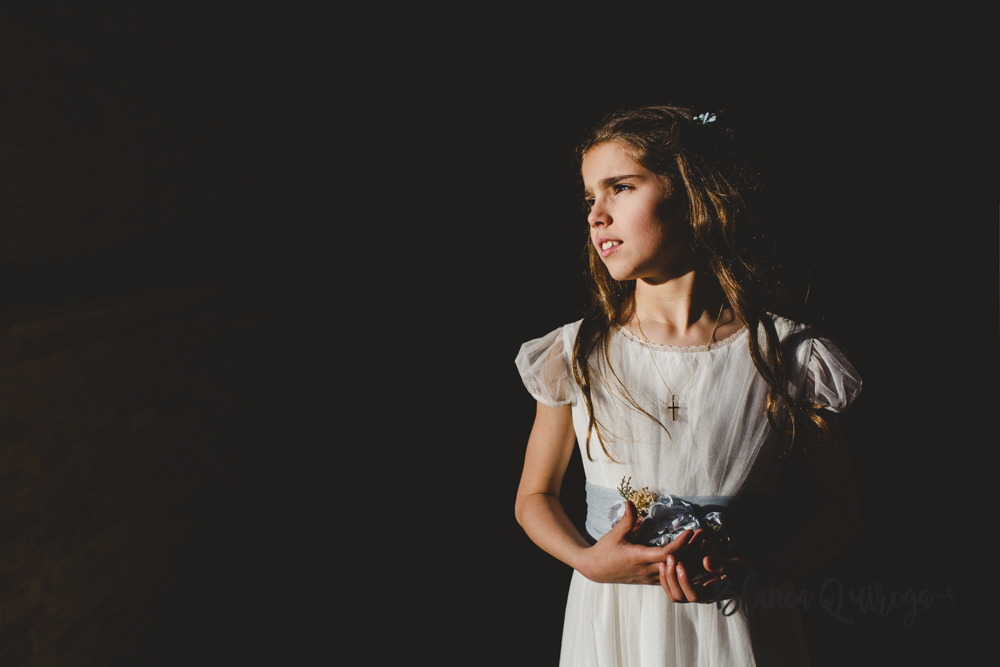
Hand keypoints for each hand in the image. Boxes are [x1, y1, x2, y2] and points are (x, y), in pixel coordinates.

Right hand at [578, 501, 694, 584]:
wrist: (596, 570)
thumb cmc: (605, 550)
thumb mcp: (615, 534)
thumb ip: (626, 519)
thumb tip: (630, 502)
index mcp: (639, 558)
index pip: (666, 554)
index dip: (680, 544)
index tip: (691, 531)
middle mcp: (648, 570)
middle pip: (678, 564)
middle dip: (694, 550)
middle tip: (705, 535)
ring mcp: (651, 577)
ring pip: (678, 572)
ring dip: (694, 559)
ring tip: (705, 544)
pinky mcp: (652, 580)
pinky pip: (674, 576)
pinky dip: (686, 567)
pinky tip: (696, 558)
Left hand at [659, 529, 755, 603]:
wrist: (753, 576)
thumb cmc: (747, 571)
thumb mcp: (737, 566)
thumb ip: (721, 564)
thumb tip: (705, 562)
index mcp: (714, 594)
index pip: (693, 595)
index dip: (684, 581)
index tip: (680, 564)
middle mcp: (704, 596)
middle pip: (680, 596)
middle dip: (671, 578)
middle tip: (669, 559)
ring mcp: (699, 592)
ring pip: (676, 593)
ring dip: (667, 578)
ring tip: (664, 561)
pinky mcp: (695, 586)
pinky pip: (677, 586)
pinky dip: (670, 576)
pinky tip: (668, 561)